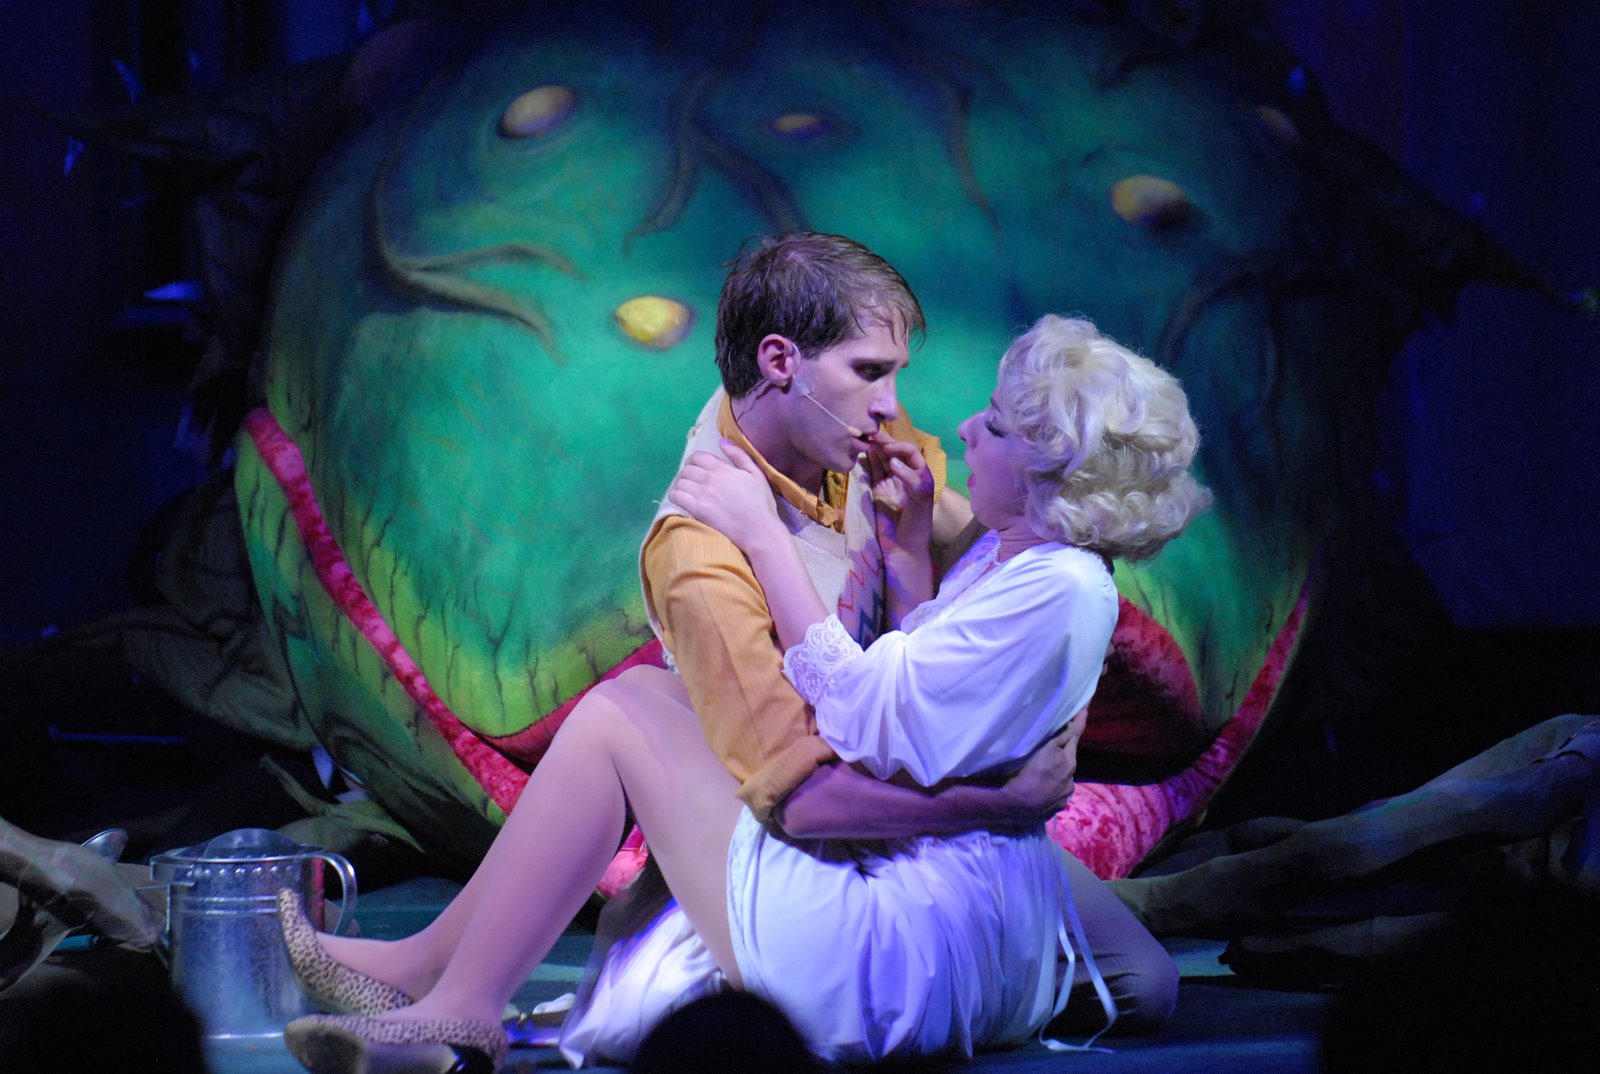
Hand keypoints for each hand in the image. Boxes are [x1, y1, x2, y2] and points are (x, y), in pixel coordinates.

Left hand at [669, 441, 784, 552]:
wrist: (759, 530)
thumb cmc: (761, 503)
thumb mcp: (756, 474)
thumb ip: (739, 455)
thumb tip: (722, 441)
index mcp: (723, 468)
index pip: (697, 457)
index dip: (695, 461)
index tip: (698, 469)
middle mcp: (710, 478)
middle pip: (686, 469)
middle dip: (688, 473)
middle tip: (693, 482)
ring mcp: (702, 494)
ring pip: (679, 481)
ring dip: (681, 484)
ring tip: (687, 491)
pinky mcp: (697, 509)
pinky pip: (676, 496)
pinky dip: (676, 495)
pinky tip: (682, 499)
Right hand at [865, 432, 934, 528]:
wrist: (903, 546)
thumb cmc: (917, 524)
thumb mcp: (920, 500)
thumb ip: (909, 479)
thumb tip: (892, 461)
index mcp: (921, 476)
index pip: (912, 454)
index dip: (901, 448)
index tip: (890, 449)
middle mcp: (906, 475)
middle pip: (896, 453)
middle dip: (886, 443)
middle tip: (874, 435)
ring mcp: (891, 481)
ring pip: (883, 459)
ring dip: (877, 448)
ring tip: (867, 437)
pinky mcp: (878, 489)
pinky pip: (874, 470)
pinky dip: (869, 460)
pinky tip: (865, 449)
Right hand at [998, 707, 1087, 823]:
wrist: (1016, 806)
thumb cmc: (1024, 774)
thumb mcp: (1040, 750)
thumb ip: (1056, 739)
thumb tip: (1068, 727)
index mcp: (1066, 759)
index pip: (1074, 733)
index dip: (1080, 719)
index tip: (1086, 707)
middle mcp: (1071, 775)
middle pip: (1069, 756)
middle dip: (1065, 748)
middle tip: (1057, 741)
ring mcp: (1066, 792)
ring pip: (1064, 775)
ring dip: (1058, 769)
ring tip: (1042, 771)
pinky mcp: (1059, 805)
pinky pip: (1058, 791)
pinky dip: (1054, 786)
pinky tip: (1043, 787)